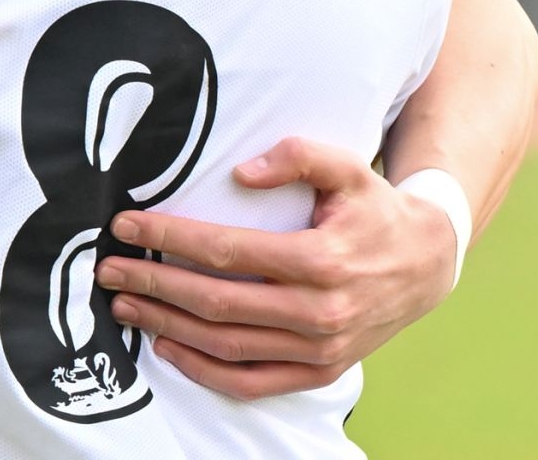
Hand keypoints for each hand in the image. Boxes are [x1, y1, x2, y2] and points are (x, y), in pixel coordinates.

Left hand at [94, 137, 456, 399]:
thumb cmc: (375, 209)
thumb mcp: (347, 167)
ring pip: (226, 345)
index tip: (126, 225)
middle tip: (108, 269)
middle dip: (154, 283)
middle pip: (216, 302)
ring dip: (167, 325)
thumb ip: (297, 156)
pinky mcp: (320, 371)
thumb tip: (240, 173)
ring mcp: (319, 349)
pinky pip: (252, 382)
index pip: (227, 250)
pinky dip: (204, 370)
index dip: (170, 237)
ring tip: (124, 303)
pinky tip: (167, 346)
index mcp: (321, 260)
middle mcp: (319, 312)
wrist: (428, 263)